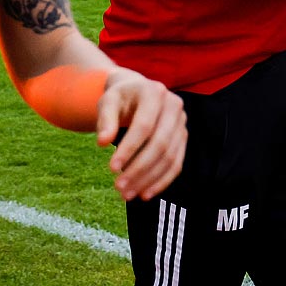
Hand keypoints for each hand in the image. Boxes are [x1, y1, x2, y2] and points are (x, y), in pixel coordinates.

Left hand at [96, 70, 186, 200]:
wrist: (137, 92)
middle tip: (119, 187)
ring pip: (170, 157)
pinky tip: (145, 193)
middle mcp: (174, 106)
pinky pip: (176, 163)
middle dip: (139, 169)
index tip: (111, 169)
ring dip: (149, 179)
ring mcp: (181, 123)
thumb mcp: (108, 101)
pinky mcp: (183, 137)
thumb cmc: (120, 98)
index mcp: (154, 93)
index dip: (129, 149)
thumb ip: (105, 120)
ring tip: (128, 194)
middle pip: (160, 144)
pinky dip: (162, 181)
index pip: (144, 126)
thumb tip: (102, 142)